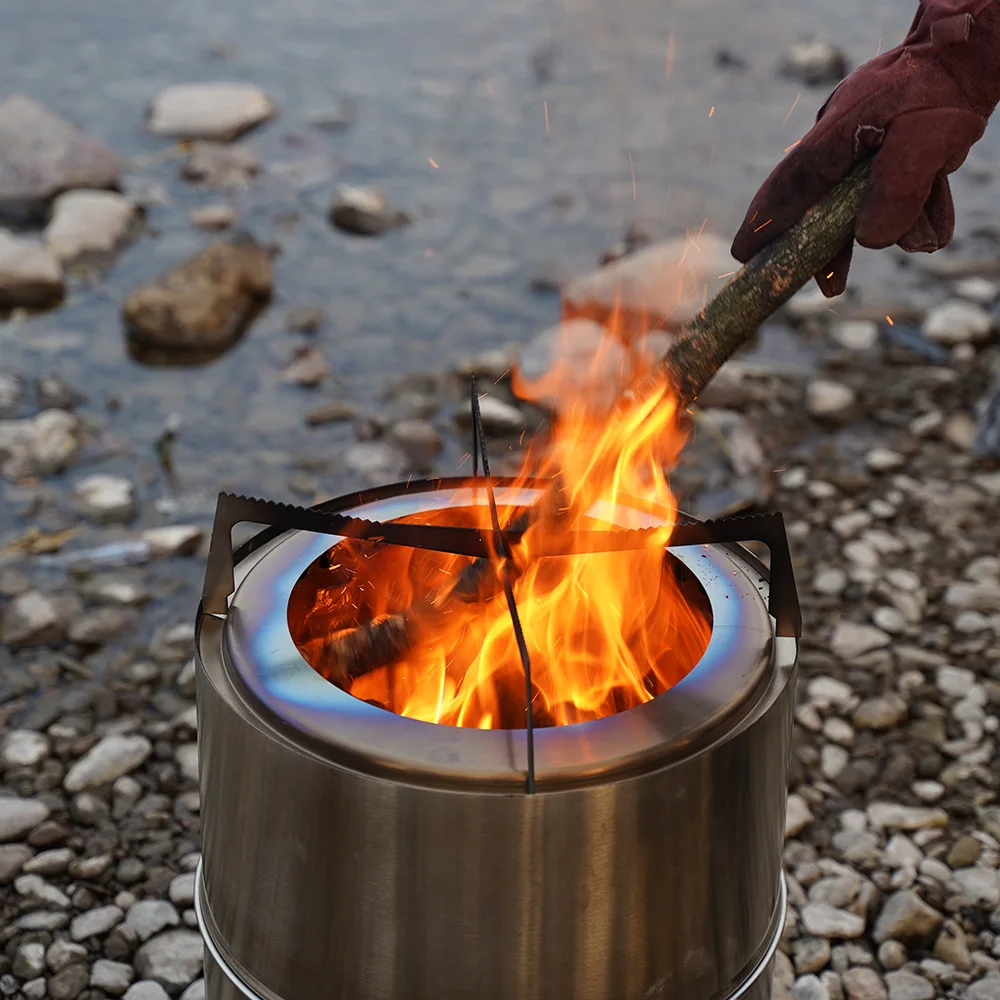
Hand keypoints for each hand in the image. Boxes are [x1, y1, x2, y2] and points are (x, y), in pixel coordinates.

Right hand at [731, 0, 999, 296]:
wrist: (969, 50)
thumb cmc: (944, 88)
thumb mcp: (927, 142)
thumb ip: (896, 191)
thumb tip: (868, 240)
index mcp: (837, 131)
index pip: (791, 184)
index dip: (765, 222)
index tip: (744, 254)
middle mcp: (840, 136)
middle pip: (818, 200)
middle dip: (825, 245)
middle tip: (828, 286)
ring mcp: (863, 138)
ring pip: (858, 197)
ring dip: (884, 227)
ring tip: (916, 245)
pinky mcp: (887, 142)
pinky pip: (886, 184)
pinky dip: (909, 207)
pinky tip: (932, 225)